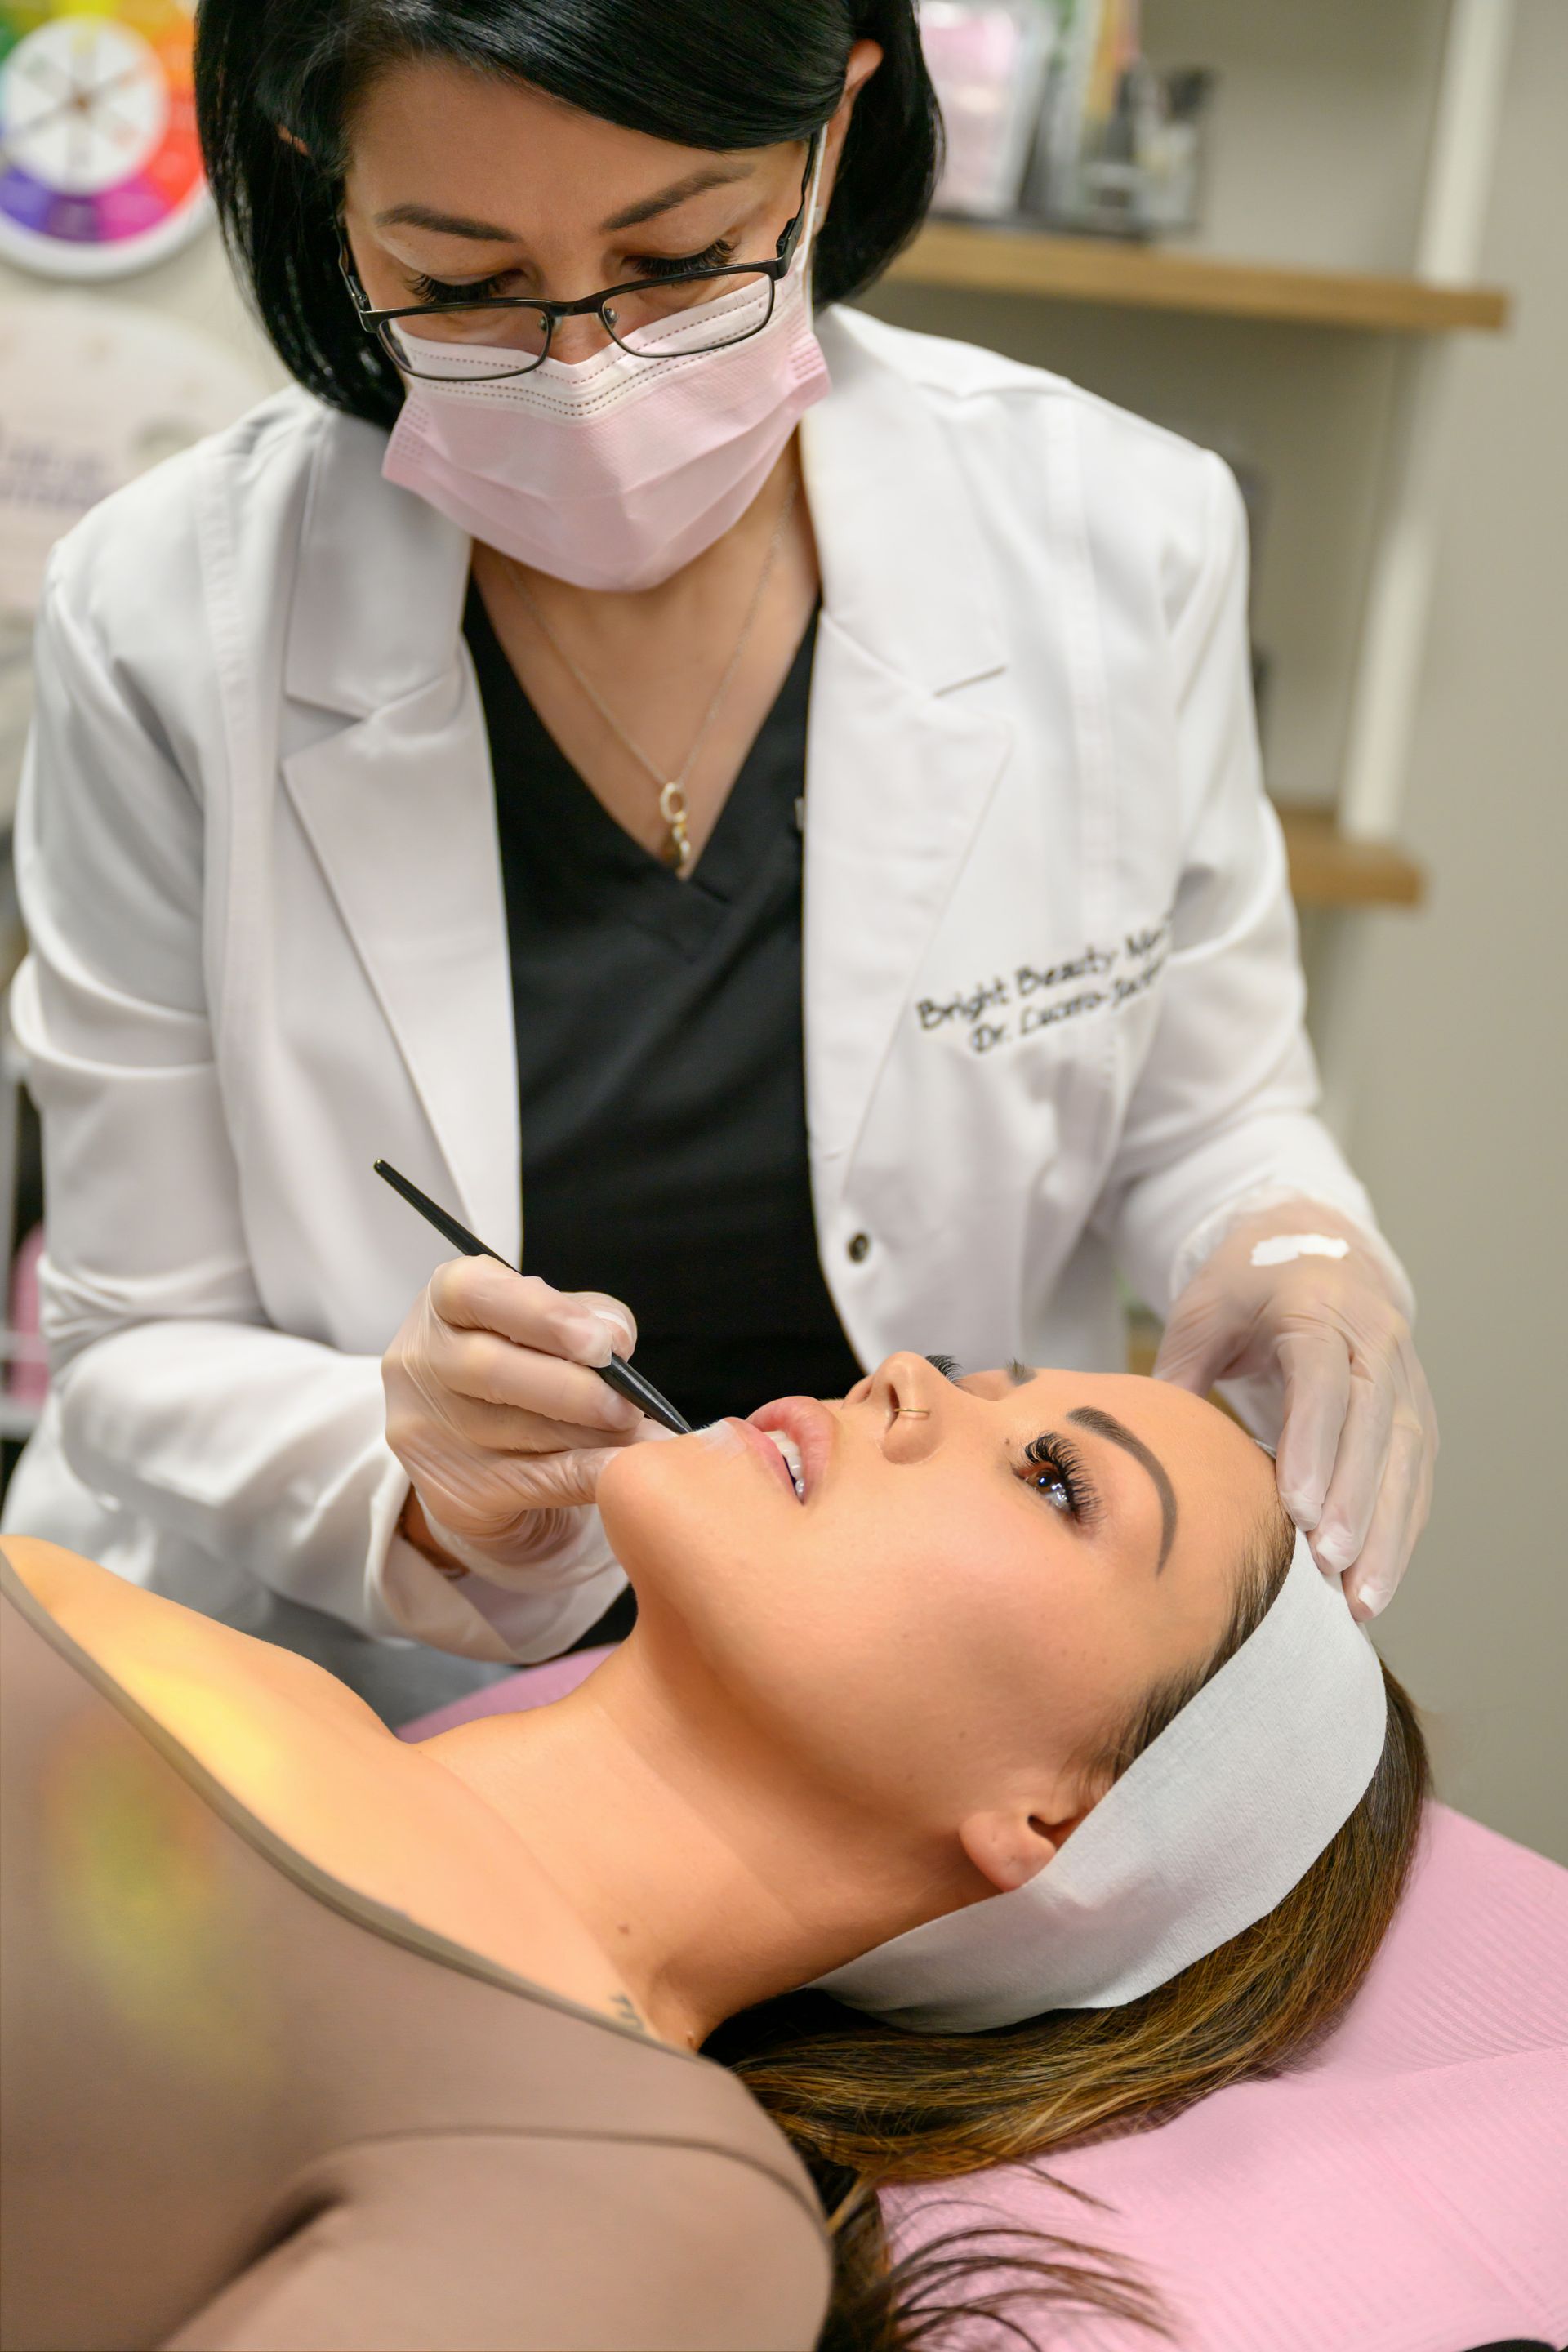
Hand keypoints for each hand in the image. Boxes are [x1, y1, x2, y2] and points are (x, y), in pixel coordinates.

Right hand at [382, 1258, 660, 1574]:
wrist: (486, 1457)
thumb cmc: (525, 1370)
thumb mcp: (553, 1326)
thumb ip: (590, 1317)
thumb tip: (615, 1338)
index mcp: (445, 1302)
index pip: (473, 1291)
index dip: (540, 1314)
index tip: (598, 1342)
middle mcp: (421, 1362)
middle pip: (490, 1368)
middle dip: (572, 1387)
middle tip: (627, 1404)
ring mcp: (428, 1431)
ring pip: (515, 1430)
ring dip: (587, 1434)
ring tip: (634, 1433)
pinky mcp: (453, 1490)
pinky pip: (531, 1481)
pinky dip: (586, 1473)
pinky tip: (620, 1467)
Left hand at [1153, 1202, 1435, 1619]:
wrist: (1318, 1249)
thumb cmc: (1249, 1285)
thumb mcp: (1203, 1309)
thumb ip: (1179, 1372)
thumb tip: (1145, 1449)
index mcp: (1318, 1310)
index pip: (1323, 1382)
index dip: (1315, 1446)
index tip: (1300, 1510)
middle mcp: (1376, 1343)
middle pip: (1377, 1430)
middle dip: (1357, 1507)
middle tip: (1330, 1571)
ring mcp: (1406, 1378)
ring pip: (1408, 1462)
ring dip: (1389, 1536)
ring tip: (1362, 1602)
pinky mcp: (1417, 1411)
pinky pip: (1417, 1477)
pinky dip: (1401, 1532)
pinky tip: (1378, 1583)